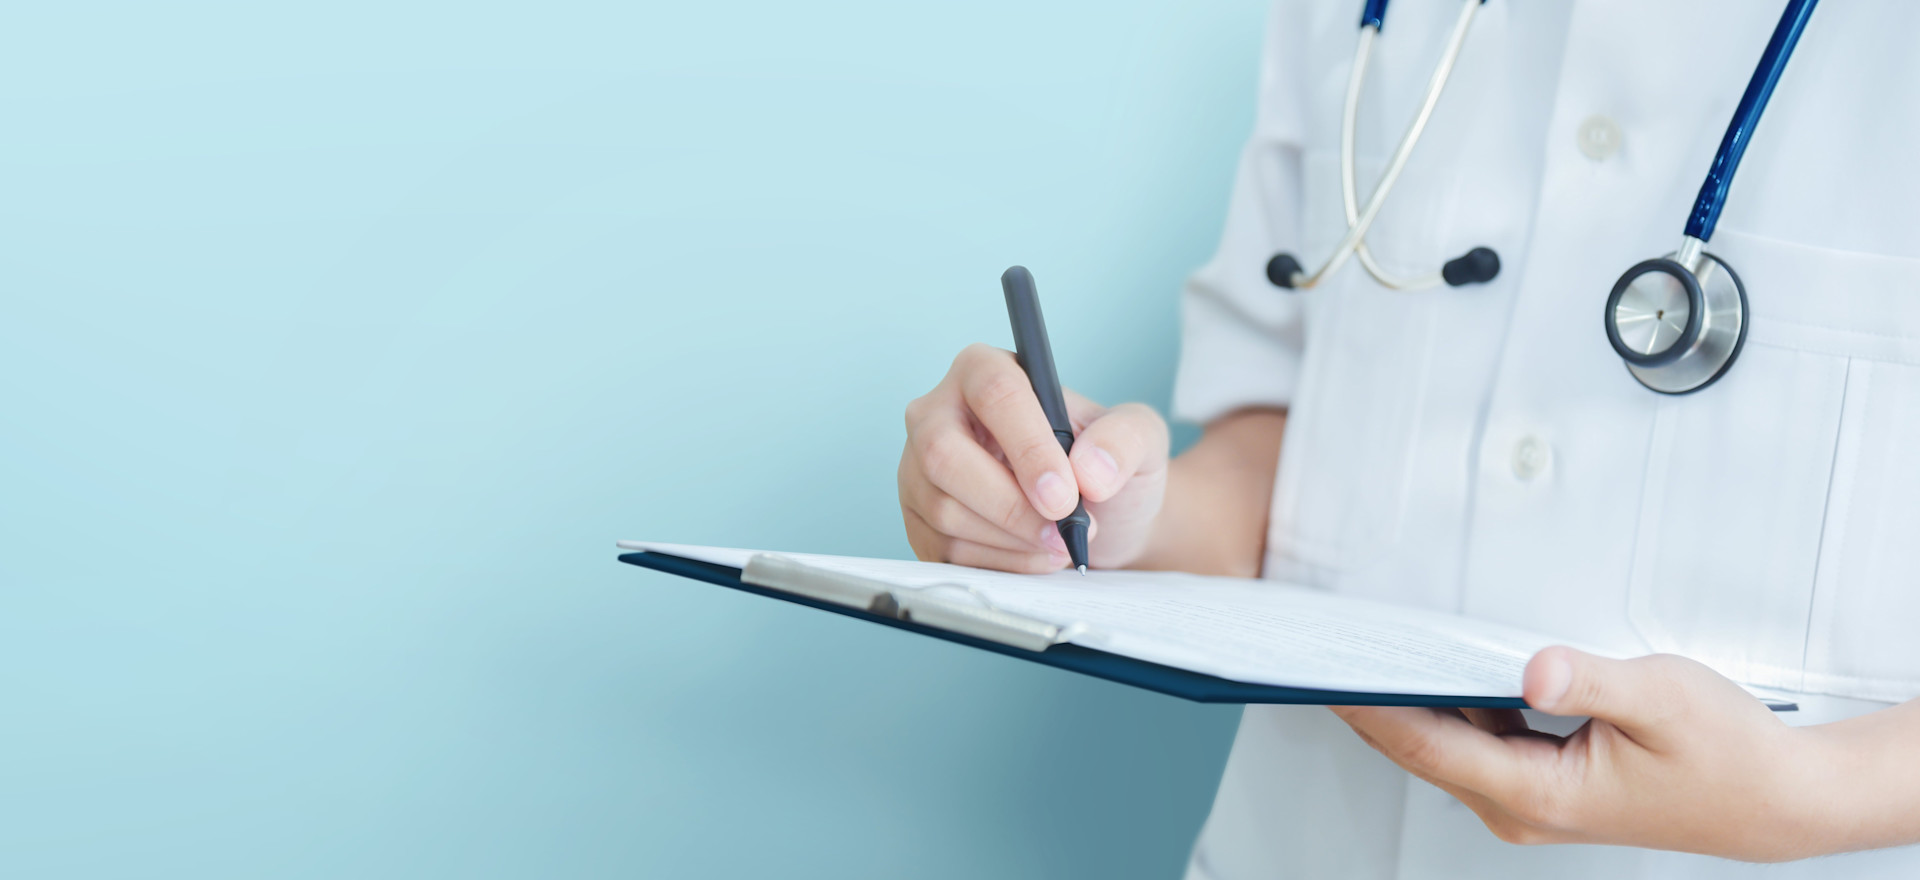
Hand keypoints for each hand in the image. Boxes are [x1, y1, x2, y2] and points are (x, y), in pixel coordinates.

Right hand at [900, 343, 1168, 571]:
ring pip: (943, 509)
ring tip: (1061, 543)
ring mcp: (918, 469)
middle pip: (944, 454)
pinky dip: (1000, 562)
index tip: (1064, 494)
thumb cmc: (1108, 466)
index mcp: (984, 371)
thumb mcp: (1140, 439)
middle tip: (1062, 531)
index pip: (992, 393)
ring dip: (1011, 539)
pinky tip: (1035, 555)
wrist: (1099, 518)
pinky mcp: (918, 520)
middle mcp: (938, 413)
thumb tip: (1089, 468)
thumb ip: (1125, 439)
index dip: (1027, 445)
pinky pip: (944, 550)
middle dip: (1008, 504)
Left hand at [1330, 647, 1836, 861]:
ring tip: (1365, 642)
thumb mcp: (1662, 699)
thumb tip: (1534, 669)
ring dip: (1406, 699)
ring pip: (1444, 743)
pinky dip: (1446, 704)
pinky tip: (1433, 664)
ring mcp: (1526, 798)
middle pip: (1420, 746)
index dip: (1367, 706)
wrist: (1775, 800)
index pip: (1426, 744)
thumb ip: (1590, 680)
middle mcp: (1520, 806)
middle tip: (1324, 642)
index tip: (1323, 669)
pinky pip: (1473, 739)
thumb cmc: (1728, 755)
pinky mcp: (1539, 782)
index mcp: (1537, 793)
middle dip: (1370, 697)